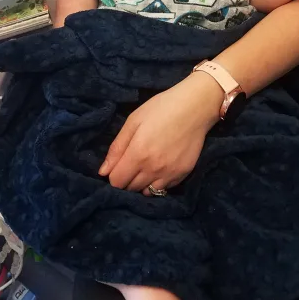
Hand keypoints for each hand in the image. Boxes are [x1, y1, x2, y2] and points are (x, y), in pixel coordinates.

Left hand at [98, 73, 222, 193]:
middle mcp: (153, 169)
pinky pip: (164, 189)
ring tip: (145, 167)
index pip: (116, 182)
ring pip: (147, 192)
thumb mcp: (134, 121)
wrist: (195, 106)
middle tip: (131, 163)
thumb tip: (103, 172)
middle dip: (126, 179)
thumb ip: (117, 148)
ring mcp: (169, 174)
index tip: (117, 165)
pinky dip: (158, 182)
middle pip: (130, 189)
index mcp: (138, 154)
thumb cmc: (161, 108)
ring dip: (141, 183)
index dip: (113, 175)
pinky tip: (160, 167)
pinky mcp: (183, 174)